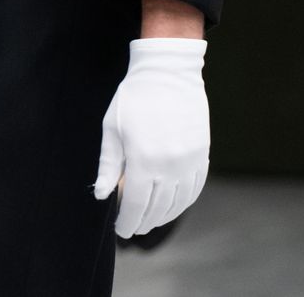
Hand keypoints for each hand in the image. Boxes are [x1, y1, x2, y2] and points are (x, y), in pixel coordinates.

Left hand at [93, 38, 209, 237]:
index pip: (135, 205)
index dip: (127, 221)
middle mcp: (169, 166)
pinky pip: (195, 188)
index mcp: (143, 160)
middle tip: (133, 229)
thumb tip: (101, 195)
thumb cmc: (134, 98)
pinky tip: (173, 205)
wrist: (168, 72)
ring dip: (164, 216)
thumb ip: (108, 165)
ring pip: (178, 203)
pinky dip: (183, 202)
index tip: (121, 230)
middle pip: (157, 208)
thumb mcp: (112, 128)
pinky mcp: (201, 154)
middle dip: (143, 222)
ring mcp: (188, 161)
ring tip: (150, 220)